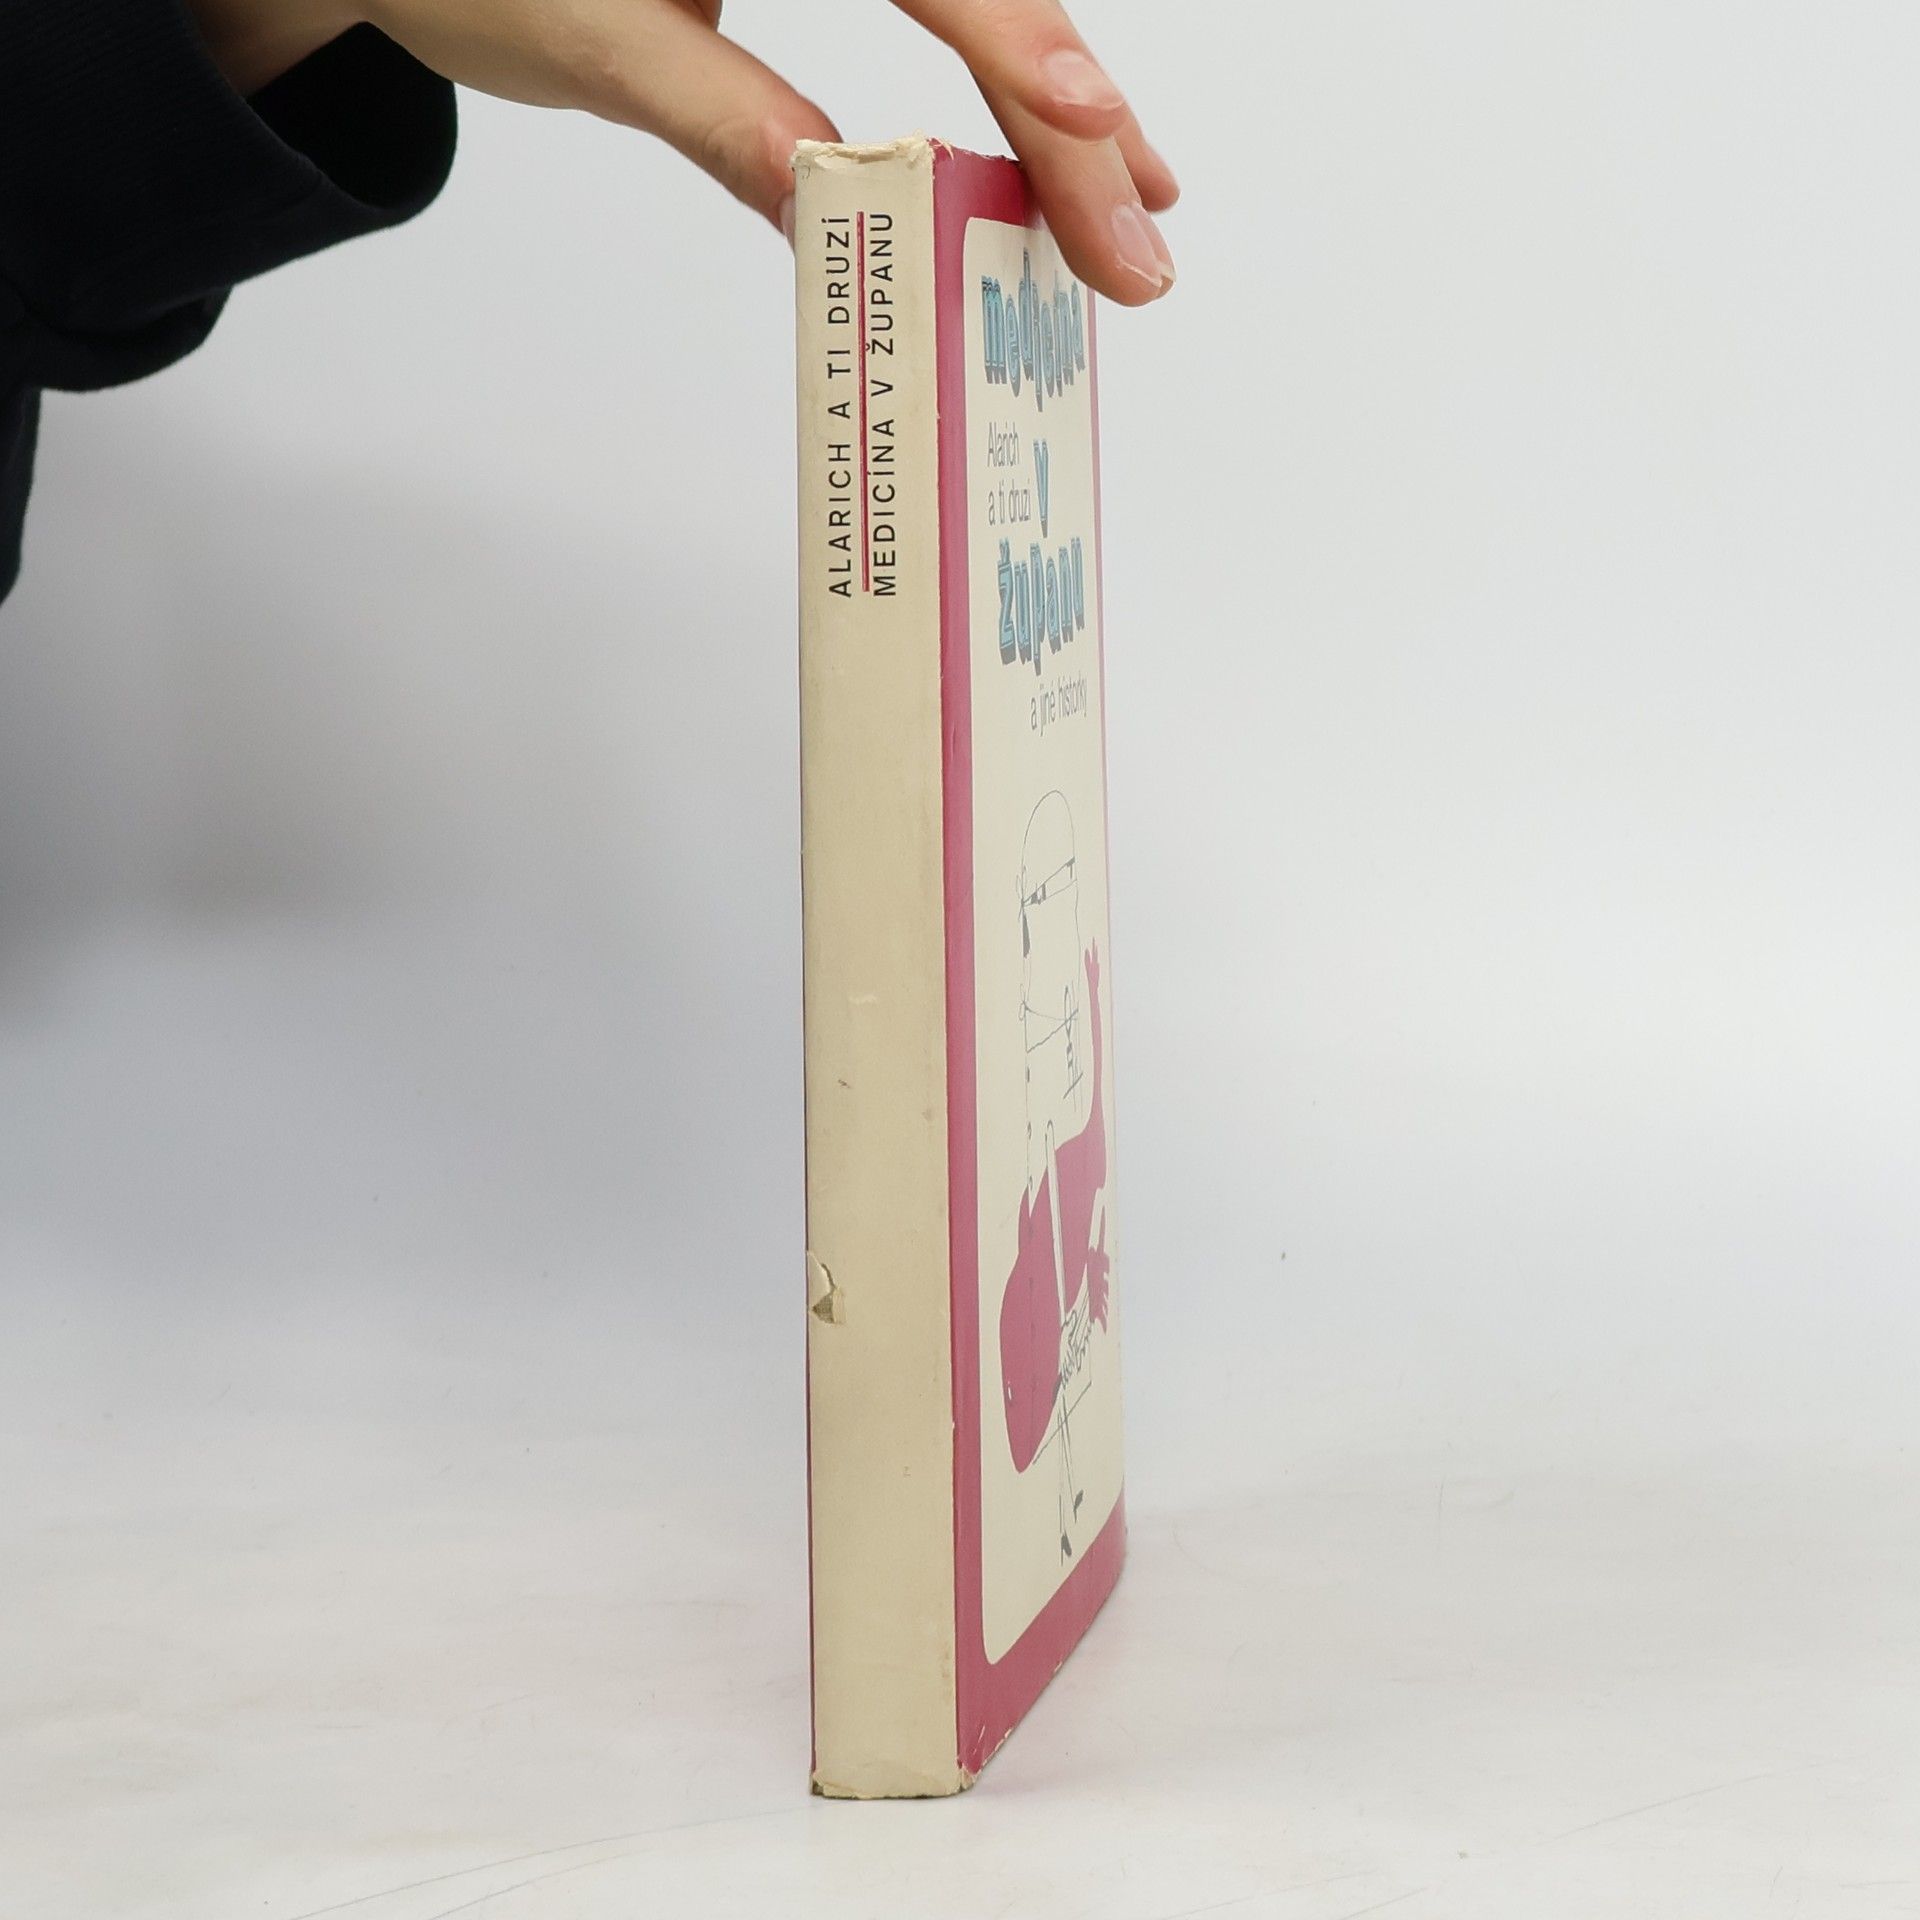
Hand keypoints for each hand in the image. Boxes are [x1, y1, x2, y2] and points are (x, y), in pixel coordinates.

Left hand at [189, 0, 1177, 304]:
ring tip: (1130, 203)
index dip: (1022, 46)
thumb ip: (725, 118)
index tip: (1093, 140)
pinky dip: (1004, 79)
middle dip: (1067, 114)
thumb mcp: (594, 40)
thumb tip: (843, 216)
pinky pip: (950, 8)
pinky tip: (1061, 139)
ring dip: (1061, 104)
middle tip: (1132, 242)